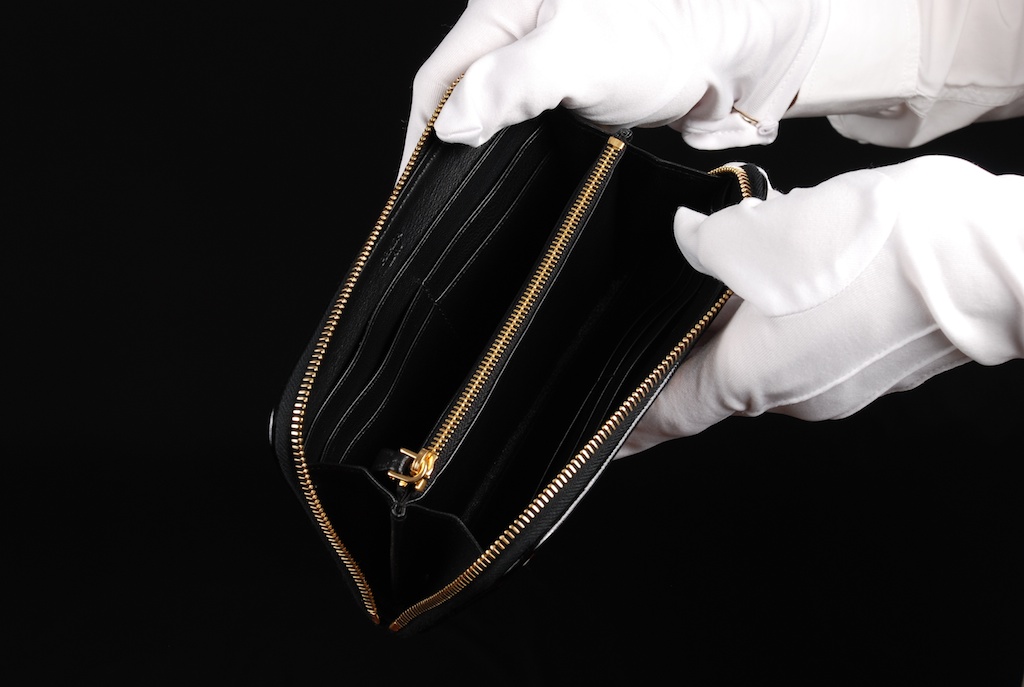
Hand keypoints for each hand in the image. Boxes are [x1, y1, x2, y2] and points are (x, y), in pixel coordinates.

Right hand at [401, 0, 828, 170]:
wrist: (739, 49)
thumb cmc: (668, 34)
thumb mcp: (577, 55)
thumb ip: (509, 85)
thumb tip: (453, 124)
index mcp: (504, 8)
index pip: (437, 78)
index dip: (422, 134)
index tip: (414, 188)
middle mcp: (519, 29)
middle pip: (460, 94)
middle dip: (448, 146)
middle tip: (444, 201)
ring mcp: (547, 59)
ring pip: (494, 112)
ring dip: (486, 153)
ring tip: (480, 197)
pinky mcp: (575, 88)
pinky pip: (531, 124)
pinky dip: (522, 153)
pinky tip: (525, 176)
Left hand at [618, 155, 1023, 455]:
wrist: (991, 261)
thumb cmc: (881, 250)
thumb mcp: (770, 233)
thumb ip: (710, 245)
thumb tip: (689, 240)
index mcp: (748, 376)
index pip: (667, 412)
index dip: (627, 425)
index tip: (598, 439)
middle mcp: (790, 396)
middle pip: (715, 380)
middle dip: (689, 350)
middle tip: (665, 317)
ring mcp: (835, 387)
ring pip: (766, 357)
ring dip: (747, 324)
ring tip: (746, 270)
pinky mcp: (869, 368)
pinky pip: (810, 346)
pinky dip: (791, 316)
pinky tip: (801, 268)